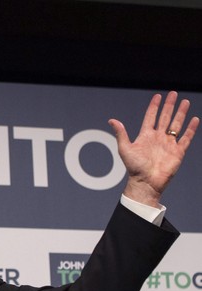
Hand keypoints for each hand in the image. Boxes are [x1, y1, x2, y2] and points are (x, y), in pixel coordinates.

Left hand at [109, 91, 198, 206]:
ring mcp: (168, 144)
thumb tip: (112, 120)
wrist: (146, 182)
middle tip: (174, 94)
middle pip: (165, 117)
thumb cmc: (134, 167)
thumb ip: (121, 134)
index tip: (158, 96)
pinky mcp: (178, 152)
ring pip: (176, 125)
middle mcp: (158, 138)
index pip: (151, 117)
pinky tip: (194, 119)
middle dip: (170, 106)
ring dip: (181, 113)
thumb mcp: (125, 149)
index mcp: (145, 136)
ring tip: (185, 102)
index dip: (154, 106)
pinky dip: (190, 129)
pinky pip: (186, 138)